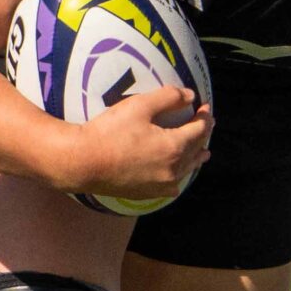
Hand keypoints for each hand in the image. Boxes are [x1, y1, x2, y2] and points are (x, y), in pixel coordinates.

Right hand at [57, 85, 211, 202]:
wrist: (83, 163)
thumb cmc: (109, 131)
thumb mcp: (139, 106)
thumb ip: (168, 97)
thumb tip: (190, 96)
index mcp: (174, 148)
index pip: (200, 130)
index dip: (205, 117)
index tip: (205, 107)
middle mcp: (173, 170)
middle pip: (196, 150)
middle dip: (203, 135)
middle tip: (207, 125)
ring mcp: (161, 185)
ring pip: (187, 170)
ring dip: (196, 158)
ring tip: (204, 154)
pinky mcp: (147, 194)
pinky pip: (172, 184)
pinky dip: (180, 174)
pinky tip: (177, 174)